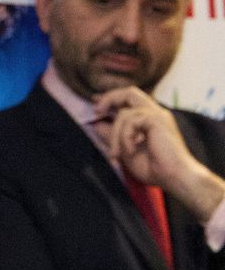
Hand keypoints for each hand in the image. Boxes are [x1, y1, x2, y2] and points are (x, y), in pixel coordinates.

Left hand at [94, 87, 224, 219]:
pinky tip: (130, 150)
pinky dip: (125, 137)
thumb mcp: (125, 149)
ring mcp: (158, 115)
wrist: (175, 177)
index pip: (130, 99)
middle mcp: (155, 113)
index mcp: (150, 119)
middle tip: (96, 111)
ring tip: (116, 154)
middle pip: (130, 92)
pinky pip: (130, 121)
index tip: (95, 102)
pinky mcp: (157, 120)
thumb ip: (112, 135)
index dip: (111, 98)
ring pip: (125, 113)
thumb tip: (96, 124)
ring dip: (115, 135)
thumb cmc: (154, 168)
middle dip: (109, 98)